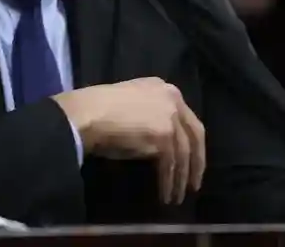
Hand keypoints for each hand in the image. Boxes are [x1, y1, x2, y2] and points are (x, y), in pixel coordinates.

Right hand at [53, 78, 205, 204]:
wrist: (87, 114)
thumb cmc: (98, 109)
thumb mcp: (130, 104)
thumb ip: (148, 114)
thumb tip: (157, 143)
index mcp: (163, 88)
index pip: (186, 118)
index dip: (190, 142)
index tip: (190, 160)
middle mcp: (172, 99)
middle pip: (194, 135)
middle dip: (196, 162)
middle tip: (193, 184)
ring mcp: (170, 117)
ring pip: (184, 154)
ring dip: (181, 179)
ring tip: (176, 197)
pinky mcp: (164, 136)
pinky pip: (170, 165)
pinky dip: (168, 182)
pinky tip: (165, 195)